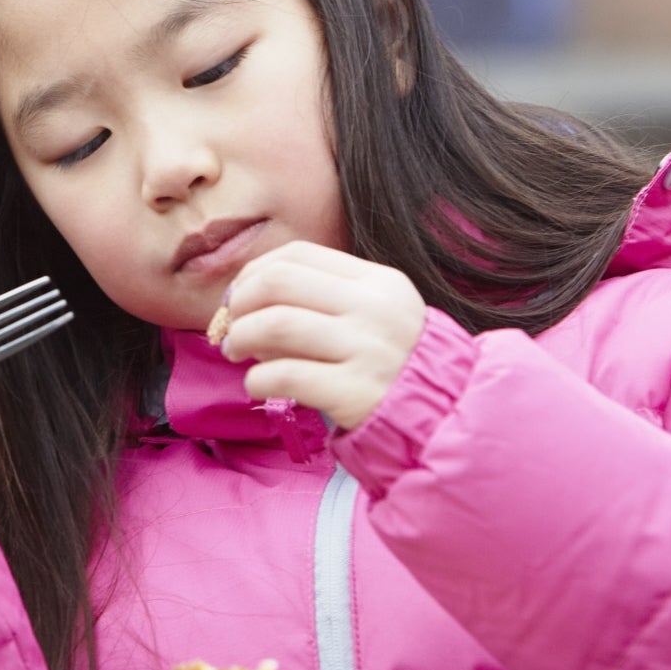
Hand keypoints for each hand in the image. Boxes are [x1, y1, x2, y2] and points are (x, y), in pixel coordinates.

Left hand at [217, 242, 425, 429]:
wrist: (440, 415)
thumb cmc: (390, 363)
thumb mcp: (371, 315)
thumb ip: (319, 300)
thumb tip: (243, 301)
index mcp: (378, 281)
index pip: (298, 254)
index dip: (254, 272)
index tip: (238, 298)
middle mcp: (374, 309)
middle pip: (279, 282)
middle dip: (240, 303)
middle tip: (230, 328)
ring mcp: (367, 349)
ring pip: (276, 324)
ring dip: (241, 337)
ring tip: (236, 353)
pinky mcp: (356, 392)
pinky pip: (285, 375)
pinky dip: (257, 378)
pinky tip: (258, 385)